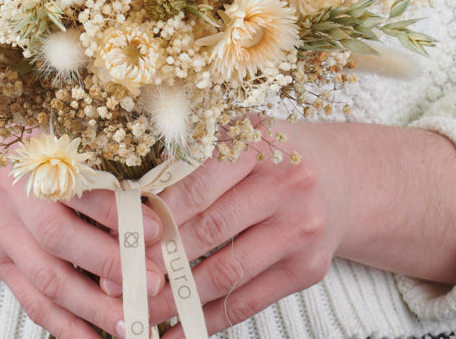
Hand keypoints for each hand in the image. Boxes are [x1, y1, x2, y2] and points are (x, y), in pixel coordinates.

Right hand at [0, 123, 164, 338]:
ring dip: (91, 308)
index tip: (155, 226)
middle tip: (152, 282)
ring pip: (45, 279)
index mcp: (27, 154)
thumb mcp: (45, 124)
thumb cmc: (11, 133)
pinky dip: (63, 326)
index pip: (73, 187)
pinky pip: (30, 300)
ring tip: (132, 324)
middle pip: (57, 239)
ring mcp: (0, 236)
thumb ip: (89, 145)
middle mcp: (9, 197)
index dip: (114, 209)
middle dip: (109, 264)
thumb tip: (153, 170)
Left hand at [97, 120, 455, 337]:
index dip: (157, 213)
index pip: (198, 183)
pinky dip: (211, 319)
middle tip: (117, 280)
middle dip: (158, 259)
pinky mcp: (308, 269)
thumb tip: (128, 199)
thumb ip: (188, 158)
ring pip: (227, 271)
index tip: (118, 235)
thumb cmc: (268, 154)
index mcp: (258, 142)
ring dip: (178, 298)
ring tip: (139, 312)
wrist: (339, 176)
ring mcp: (301, 229)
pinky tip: (178, 330)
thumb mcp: (235, 136)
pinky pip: (251, 300)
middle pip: (210, 229)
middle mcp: (286, 184)